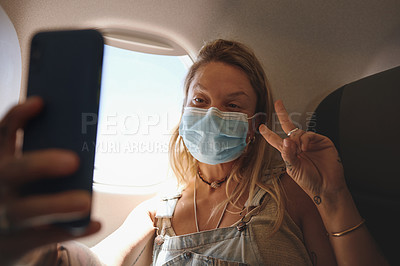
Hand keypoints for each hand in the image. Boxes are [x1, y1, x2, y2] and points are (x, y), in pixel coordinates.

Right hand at [0, 97, 99, 264]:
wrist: (4, 239)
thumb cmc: (24, 195)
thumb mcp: (25, 173)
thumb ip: (45, 154)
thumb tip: (84, 139)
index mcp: (0, 162)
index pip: (3, 134)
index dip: (18, 117)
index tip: (41, 102)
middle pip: (13, 170)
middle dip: (40, 163)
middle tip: (74, 161)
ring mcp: (2, 216)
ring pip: (25, 210)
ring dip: (57, 204)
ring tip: (86, 201)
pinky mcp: (11, 243)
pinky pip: (41, 238)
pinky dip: (71, 231)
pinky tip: (94, 223)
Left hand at [259, 100, 345, 204]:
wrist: (327, 187)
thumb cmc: (309, 181)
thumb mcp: (293, 169)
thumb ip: (288, 155)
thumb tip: (285, 140)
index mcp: (289, 152)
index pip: (276, 140)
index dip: (268, 133)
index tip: (261, 126)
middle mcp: (298, 145)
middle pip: (288, 127)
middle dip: (283, 114)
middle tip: (278, 103)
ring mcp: (310, 143)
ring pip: (298, 132)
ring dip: (296, 140)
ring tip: (300, 151)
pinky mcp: (322, 142)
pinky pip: (309, 135)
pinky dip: (305, 140)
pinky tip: (305, 148)